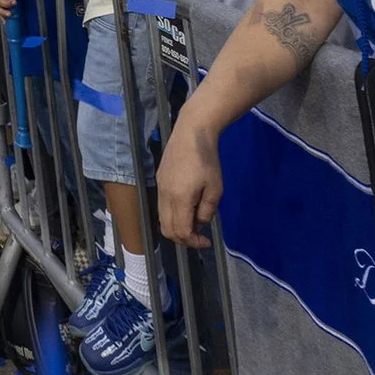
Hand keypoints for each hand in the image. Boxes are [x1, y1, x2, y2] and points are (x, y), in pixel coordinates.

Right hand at [157, 123, 225, 248]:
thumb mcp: (215, 188)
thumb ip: (207, 210)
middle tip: (199, 237)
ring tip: (193, 222)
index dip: (193, 242)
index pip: (181, 231)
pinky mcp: (159, 180)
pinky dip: (172, 215)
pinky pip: (162, 206)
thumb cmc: (207, 159)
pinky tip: (187, 207)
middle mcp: (165, 196)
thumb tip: (200, 222)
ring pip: (162, 219)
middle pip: (167, 229)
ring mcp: (160, 187)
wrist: (191, 132)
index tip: (206, 242)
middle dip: (183, 239)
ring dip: (176, 227)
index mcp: (179, 199)